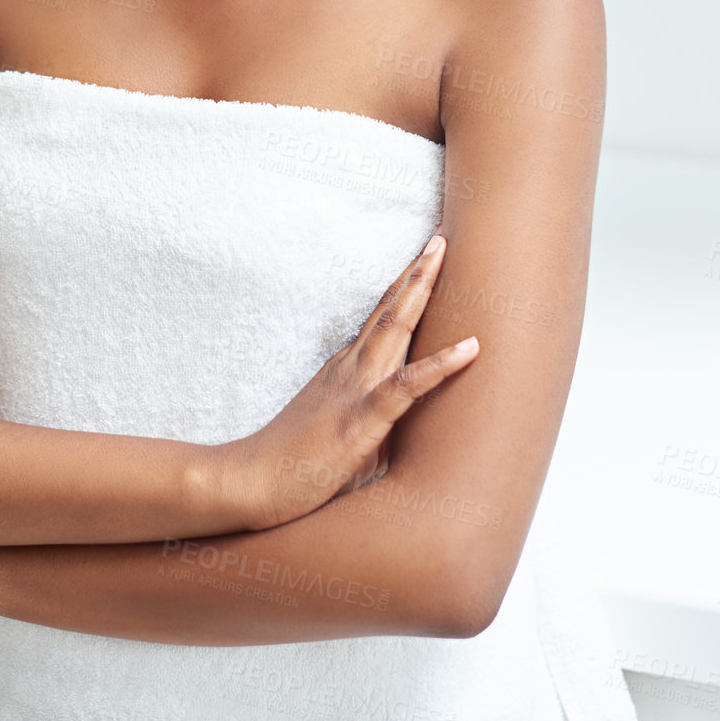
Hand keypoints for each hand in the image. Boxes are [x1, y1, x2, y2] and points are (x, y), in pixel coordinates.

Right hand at [223, 235, 478, 531]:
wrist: (250, 482)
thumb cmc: (292, 468)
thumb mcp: (338, 436)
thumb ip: (370, 426)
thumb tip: (399, 434)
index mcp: (344, 371)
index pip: (379, 320)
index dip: (403, 288)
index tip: (424, 259)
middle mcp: (350, 369)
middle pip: (389, 311)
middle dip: (416, 273)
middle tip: (440, 238)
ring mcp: (354, 389)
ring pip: (395, 329)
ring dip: (420, 292)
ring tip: (441, 257)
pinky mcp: (361, 420)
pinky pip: (405, 387)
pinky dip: (440, 364)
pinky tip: (469, 347)